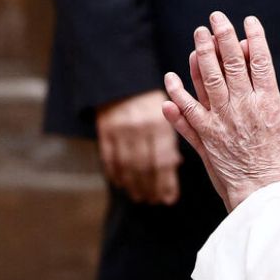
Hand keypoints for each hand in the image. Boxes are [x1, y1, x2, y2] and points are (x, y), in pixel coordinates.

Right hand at [96, 89, 182, 204]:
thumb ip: (170, 137)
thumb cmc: (150, 99)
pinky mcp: (105, 131)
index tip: (169, 198)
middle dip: (151, 188)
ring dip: (134, 185)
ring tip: (140, 196)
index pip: (164, 161)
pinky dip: (116, 174)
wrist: (124, 79)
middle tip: (154, 200)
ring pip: (127, 166)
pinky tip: (122, 184)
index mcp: (159, 125)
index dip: (166, 183)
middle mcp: (140, 129)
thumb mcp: (166, 112)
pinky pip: (109, 158)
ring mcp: (121, 131)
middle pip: (145, 167)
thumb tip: (174, 165)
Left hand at [162, 12, 279, 210]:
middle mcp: (242, 106)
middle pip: (230, 63)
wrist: (264, 197)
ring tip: (198, 36)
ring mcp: (221, 120)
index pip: (260, 62)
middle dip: (223, 37)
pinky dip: (177, 94)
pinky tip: (170, 78)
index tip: (249, 22)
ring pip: (207, 80)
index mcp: (269, 103)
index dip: (254, 39)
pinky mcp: (204, 138)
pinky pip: (186, 112)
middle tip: (216, 19)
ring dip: (201, 55)